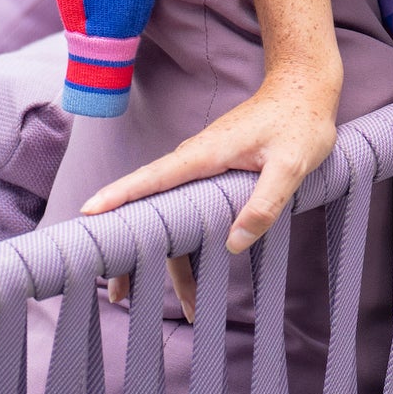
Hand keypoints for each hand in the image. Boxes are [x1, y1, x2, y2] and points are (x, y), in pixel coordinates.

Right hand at [80, 62, 343, 311]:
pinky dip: (188, 243)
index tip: (88, 214)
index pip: (151, 179)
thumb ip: (264, 203)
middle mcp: (195, 161)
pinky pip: (189, 210)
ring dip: (170, 258)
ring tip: (184, 306)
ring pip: (173, 216)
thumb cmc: (300, 122)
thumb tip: (233, 244)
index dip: (118, 197)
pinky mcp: (214, 172)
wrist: (303, 87)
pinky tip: (197, 270)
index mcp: (205, 155)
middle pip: (152, 209)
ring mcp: (203, 167)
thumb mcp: (291, 165)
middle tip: (118, 295)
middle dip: (133, 251)